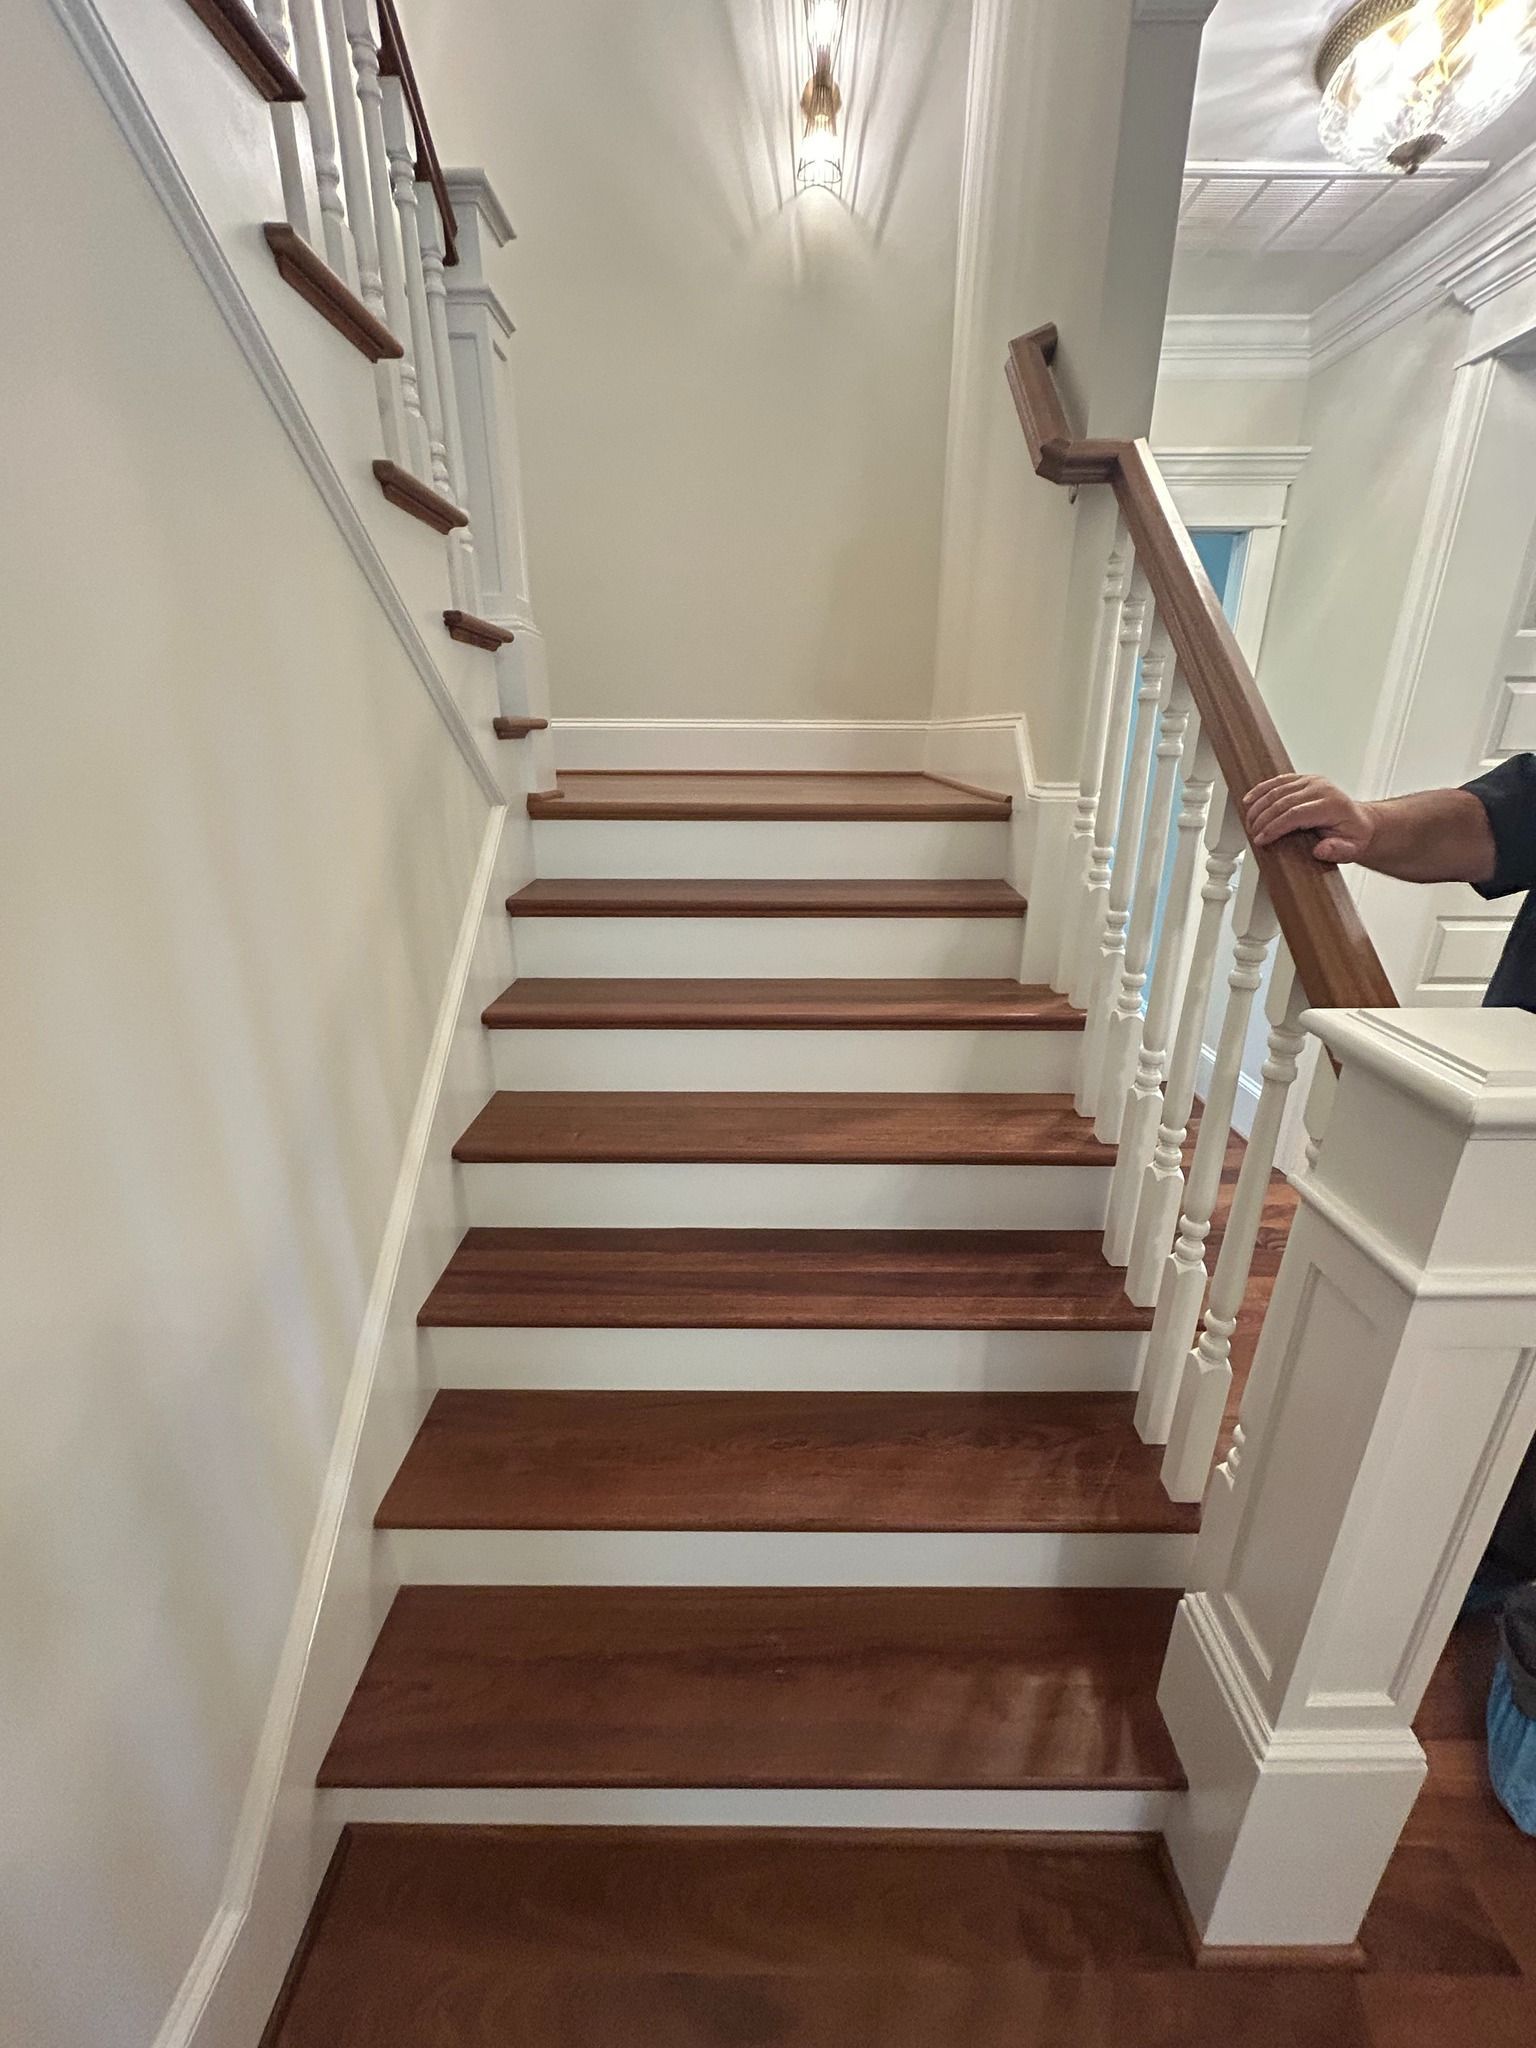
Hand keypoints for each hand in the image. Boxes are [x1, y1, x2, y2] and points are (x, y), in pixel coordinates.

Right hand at [1243, 774, 1377, 864]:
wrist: (1359, 821)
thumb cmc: (1352, 835)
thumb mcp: (1352, 849)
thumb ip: (1339, 851)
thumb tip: (1321, 849)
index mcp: (1332, 805)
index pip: (1295, 814)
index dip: (1275, 827)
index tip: (1261, 839)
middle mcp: (1321, 789)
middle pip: (1282, 801)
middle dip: (1263, 819)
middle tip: (1252, 834)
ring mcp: (1311, 781)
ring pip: (1277, 790)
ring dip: (1259, 807)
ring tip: (1249, 823)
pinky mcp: (1303, 779)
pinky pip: (1278, 781)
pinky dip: (1261, 790)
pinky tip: (1249, 800)